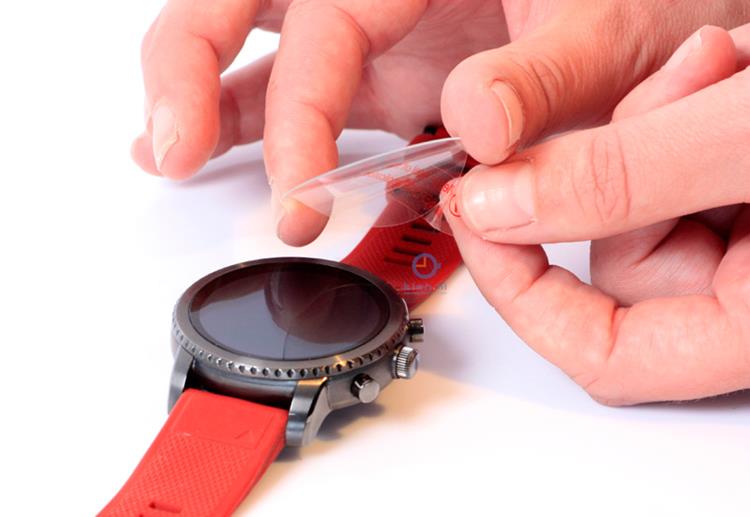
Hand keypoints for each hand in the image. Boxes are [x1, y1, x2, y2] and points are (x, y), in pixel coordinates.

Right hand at [132, 0, 747, 244]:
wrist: (670, 21)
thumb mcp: (611, 28)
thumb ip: (542, 72)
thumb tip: (473, 121)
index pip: (324, 19)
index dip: (296, 110)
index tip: (298, 195)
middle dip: (191, 68)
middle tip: (173, 148)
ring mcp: (377, 33)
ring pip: (255, 45)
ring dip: (207, 99)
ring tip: (173, 153)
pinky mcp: (384, 78)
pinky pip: (295, 92)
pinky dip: (251, 123)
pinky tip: (212, 148)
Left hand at [443, 24, 749, 404]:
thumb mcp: (745, 138)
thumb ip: (620, 177)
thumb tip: (499, 207)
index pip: (604, 352)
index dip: (525, 290)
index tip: (477, 213)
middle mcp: (741, 297)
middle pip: (617, 258)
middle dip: (621, 157)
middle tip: (684, 76)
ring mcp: (743, 247)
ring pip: (642, 203)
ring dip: (660, 119)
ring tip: (725, 60)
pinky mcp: (740, 198)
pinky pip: (675, 170)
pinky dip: (686, 113)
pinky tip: (726, 67)